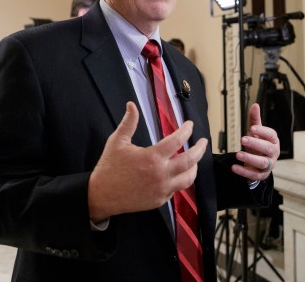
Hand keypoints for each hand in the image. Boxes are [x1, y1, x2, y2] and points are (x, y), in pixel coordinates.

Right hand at [88, 102, 207, 222]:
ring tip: (195, 160)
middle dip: (200, 149)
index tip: (190, 125)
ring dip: (194, 168)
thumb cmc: (109, 168)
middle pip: (190, 161)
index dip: (186, 130)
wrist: (101, 195)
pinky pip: (176, 190)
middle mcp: (160, 174)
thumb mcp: (117, 141)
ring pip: (188, 179)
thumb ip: (129, 122)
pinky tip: (178, 174)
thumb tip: (131, 105)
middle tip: (203, 142)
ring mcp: (161, 189)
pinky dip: (180, 181)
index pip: (177, 141)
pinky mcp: (159, 200)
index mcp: (152, 158)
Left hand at [232, 103, 279, 181]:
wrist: (257, 163)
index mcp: (273, 141)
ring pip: (262, 163)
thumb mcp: (255, 132)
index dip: (262, 131)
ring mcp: (268, 165)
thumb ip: (255, 120)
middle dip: (256, 143)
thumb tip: (255, 105)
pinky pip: (254, 175)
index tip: (252, 128)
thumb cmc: (258, 144)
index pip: (271, 135)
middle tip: (242, 139)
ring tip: (238, 154)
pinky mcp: (261, 175)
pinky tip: (234, 167)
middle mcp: (273, 153)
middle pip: (268, 149)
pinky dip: (244, 172)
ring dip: (250, 158)